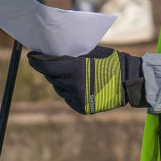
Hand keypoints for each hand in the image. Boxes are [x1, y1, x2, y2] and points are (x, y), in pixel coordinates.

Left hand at [28, 47, 145, 113]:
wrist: (130, 81)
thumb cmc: (111, 62)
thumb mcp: (91, 53)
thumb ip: (73, 55)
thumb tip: (54, 53)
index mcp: (74, 68)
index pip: (46, 66)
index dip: (36, 61)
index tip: (31, 57)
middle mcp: (72, 85)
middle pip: (52, 78)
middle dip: (51, 70)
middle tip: (53, 65)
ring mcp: (76, 98)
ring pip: (59, 89)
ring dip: (61, 82)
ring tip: (73, 76)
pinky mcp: (81, 107)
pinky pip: (68, 98)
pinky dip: (70, 92)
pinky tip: (79, 86)